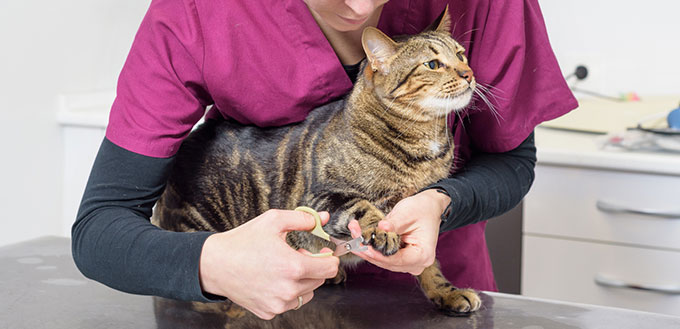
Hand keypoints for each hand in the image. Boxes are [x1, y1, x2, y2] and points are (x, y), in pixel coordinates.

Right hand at [199, 209, 338, 319]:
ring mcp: (278, 304)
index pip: (330, 268)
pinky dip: (287, 292)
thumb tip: (323, 218)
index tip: (323, 251)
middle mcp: (288, 290)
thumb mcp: (273, 221)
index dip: (329, 257)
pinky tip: (273, 279)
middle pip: (320, 280)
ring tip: (283, 267)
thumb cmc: (242, 242)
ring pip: (307, 293)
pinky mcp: (269, 312)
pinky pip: (290, 303)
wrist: (215, 264)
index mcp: (292, 267)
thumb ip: (303, 219)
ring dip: (302, 280)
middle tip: (295, 254)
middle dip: (313, 266)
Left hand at [347, 189, 448, 274]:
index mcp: (423, 255)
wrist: (429, 207)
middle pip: (387, 262)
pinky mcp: (401, 258)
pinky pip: (383, 256)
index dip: (378, 255)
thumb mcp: (408, 213)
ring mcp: (408, 262)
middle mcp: (417, 263)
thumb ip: (394, 223)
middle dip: (368, 251)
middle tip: (354, 239)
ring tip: (355, 234)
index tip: (364, 247)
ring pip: (383, 261)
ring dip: (367, 249)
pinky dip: (372, 248)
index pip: (397, 260)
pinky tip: (360, 238)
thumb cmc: (423, 210)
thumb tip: (381, 228)